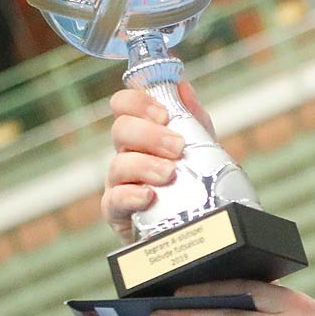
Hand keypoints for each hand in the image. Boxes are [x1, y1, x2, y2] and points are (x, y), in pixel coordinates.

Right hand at [101, 80, 213, 244]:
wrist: (201, 229)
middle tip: (177, 146)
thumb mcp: (200, 150)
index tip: (163, 113)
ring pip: (118, 165)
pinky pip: (113, 201)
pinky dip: (130, 196)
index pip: (124, 106)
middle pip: (121, 131)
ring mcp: (120, 184)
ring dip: (145, 165)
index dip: (137, 102)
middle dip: (149, 134)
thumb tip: (183, 86)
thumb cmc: (194, 185)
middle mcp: (126, 155)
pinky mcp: (119, 214)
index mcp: (142, 135)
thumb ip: (193, 119)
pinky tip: (149, 196)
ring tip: (170, 173)